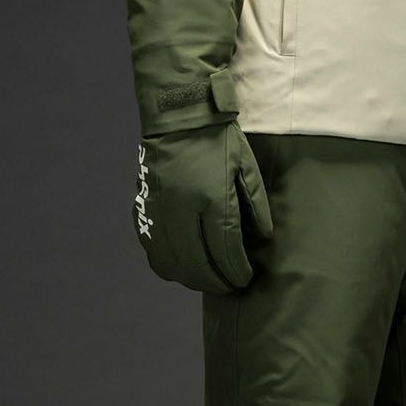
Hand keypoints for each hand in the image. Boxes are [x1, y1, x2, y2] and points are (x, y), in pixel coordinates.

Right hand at [131, 122, 273, 293]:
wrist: (178, 119)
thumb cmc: (218, 141)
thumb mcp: (246, 167)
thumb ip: (256, 205)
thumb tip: (262, 239)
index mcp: (211, 197)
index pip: (225, 249)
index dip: (237, 270)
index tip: (246, 278)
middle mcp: (182, 209)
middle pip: (198, 264)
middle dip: (217, 281)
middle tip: (231, 286)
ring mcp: (159, 212)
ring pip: (173, 264)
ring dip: (193, 279)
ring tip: (210, 281)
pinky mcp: (144, 212)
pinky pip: (154, 253)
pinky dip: (170, 267)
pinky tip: (184, 268)